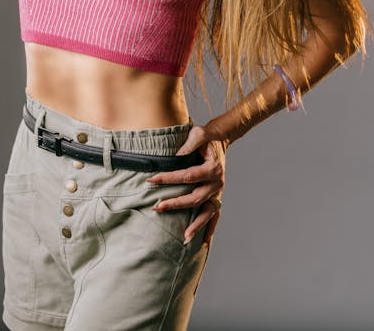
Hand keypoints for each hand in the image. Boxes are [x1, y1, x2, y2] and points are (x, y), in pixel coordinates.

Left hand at [145, 123, 227, 247]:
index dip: (169, 178)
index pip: (188, 176)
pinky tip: (205, 241)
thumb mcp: (199, 133)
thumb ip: (189, 144)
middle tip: (157, 207)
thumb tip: (175, 158)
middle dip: (176, 204)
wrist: (221, 140)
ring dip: (196, 225)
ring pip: (206, 212)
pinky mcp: (216, 196)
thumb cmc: (207, 137)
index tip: (151, 180)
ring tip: (185, 238)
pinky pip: (215, 215)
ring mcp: (218, 192)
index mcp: (212, 168)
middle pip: (195, 198)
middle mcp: (217, 183)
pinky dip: (210, 227)